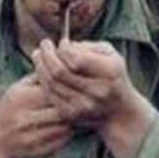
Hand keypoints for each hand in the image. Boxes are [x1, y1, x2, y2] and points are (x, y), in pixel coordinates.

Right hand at [0, 74, 72, 157]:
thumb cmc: (9, 109)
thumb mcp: (18, 88)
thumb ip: (39, 77)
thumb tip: (62, 63)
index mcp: (22, 98)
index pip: (54, 91)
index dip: (67, 90)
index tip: (74, 89)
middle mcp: (24, 119)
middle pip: (61, 111)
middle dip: (72, 108)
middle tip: (79, 104)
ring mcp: (30, 138)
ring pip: (64, 128)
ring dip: (73, 123)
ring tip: (74, 117)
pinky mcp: (36, 152)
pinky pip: (61, 143)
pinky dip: (67, 136)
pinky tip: (66, 130)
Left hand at [31, 39, 154, 157]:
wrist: (120, 112)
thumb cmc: (113, 75)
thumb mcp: (110, 54)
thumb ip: (87, 46)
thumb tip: (62, 45)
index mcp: (110, 72)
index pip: (76, 59)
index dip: (63, 49)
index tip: (58, 42)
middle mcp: (98, 91)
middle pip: (60, 72)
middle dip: (46, 56)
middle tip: (43, 46)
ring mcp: (84, 106)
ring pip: (52, 84)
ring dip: (40, 67)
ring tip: (38, 55)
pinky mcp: (72, 115)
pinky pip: (50, 95)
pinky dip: (43, 81)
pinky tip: (42, 72)